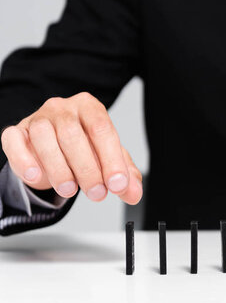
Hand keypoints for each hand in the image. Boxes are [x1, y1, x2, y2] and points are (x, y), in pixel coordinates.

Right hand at [1, 92, 142, 203]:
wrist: (56, 149)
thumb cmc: (86, 149)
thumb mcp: (110, 161)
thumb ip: (125, 176)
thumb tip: (133, 193)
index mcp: (90, 108)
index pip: (102, 129)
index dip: (111, 159)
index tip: (118, 185)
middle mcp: (63, 108)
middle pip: (73, 135)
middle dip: (88, 169)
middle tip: (97, 194)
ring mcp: (37, 118)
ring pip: (44, 138)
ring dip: (59, 169)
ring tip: (70, 190)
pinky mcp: (16, 132)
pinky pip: (14, 142)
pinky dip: (25, 161)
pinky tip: (37, 177)